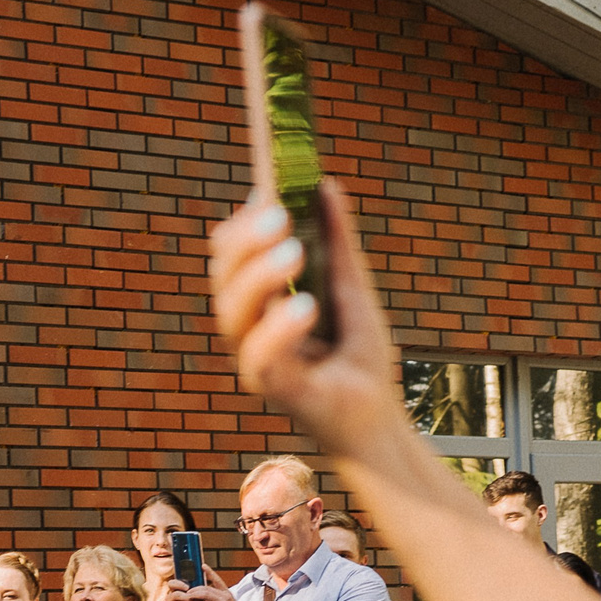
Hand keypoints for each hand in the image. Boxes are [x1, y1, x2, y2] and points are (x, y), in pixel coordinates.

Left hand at [188, 569, 243, 600]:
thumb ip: (213, 599)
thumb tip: (201, 596)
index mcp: (226, 592)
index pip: (217, 579)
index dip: (210, 572)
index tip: (203, 565)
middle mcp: (225, 596)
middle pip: (207, 588)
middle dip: (195, 590)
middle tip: (187, 592)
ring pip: (206, 595)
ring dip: (195, 596)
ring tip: (189, 599)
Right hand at [209, 186, 403, 458]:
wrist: (378, 416)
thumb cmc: (358, 356)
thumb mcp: (351, 286)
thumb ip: (336, 241)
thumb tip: (324, 185)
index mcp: (258, 302)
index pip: (230, 254)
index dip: (242, 222)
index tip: (267, 190)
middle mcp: (247, 329)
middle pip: (222, 278)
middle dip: (246, 243)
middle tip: (279, 214)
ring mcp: (255, 360)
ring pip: (232, 314)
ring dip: (259, 277)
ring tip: (295, 252)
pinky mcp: (273, 391)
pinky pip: (260, 357)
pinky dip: (279, 328)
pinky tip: (305, 306)